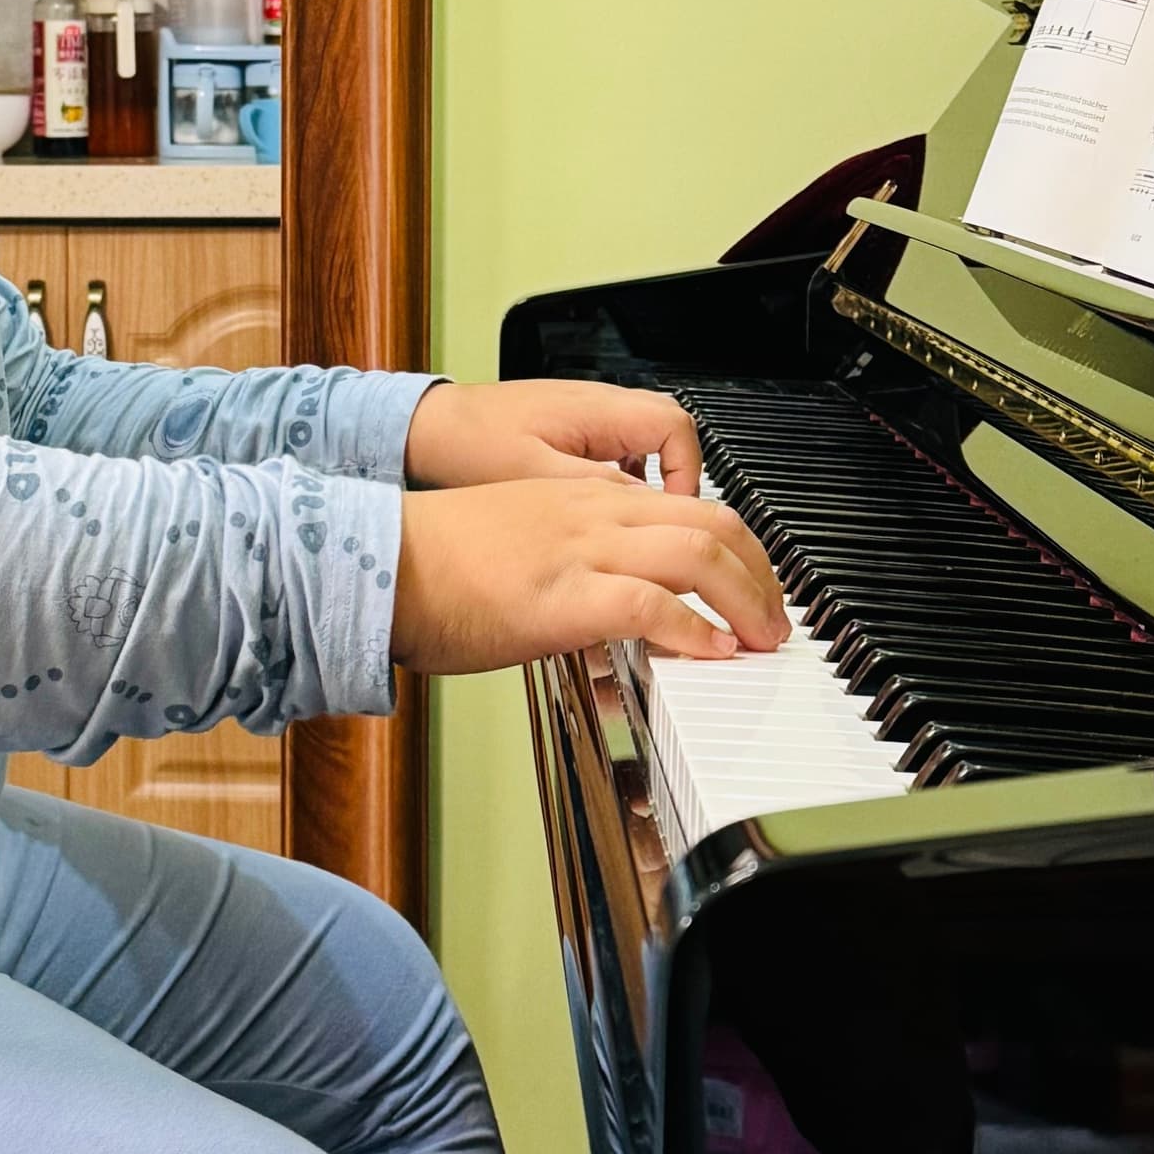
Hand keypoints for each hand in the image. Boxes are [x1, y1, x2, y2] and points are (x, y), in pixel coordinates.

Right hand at [390, 474, 787, 677]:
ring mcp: (580, 550)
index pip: (687, 505)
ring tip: (761, 640)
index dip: (737, 546)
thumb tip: (604, 607)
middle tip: (774, 617)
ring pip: (698, 553)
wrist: (378, 563)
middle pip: (713, 521)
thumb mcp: (518, 543)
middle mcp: (593, 513)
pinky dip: (695, 630)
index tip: (751, 585)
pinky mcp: (562, 595)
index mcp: (583, 499)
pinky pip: (651, 604)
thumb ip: (570, 564)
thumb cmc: (432, 564)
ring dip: (746, 600)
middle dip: (761, 572)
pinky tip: (712, 653)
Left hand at [404, 378, 703, 496]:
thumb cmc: (468, 444)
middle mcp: (597, 406)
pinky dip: (623, 480)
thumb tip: (644, 506)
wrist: (427, 430)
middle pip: (669, 432)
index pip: (675, 428)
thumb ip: (594, 485)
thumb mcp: (534, 473)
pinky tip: (601, 513)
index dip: (687, 472)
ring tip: (636, 522)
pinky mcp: (569, 432)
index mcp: (596, 410)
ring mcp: (585, 417)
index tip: (675, 512)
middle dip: (678, 477)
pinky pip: (617, 451)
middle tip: (666, 520)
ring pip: (644, 443)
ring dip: (650, 481)